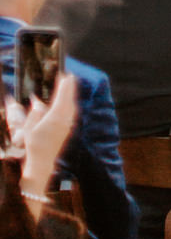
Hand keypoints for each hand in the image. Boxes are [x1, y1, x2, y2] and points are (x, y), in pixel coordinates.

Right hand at [19, 73, 77, 201]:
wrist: (42, 163)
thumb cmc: (33, 146)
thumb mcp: (29, 129)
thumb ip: (34, 114)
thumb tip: (37, 102)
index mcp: (54, 118)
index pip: (62, 97)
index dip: (64, 86)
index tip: (65, 75)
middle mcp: (63, 121)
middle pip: (69, 99)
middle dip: (70, 87)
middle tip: (69, 76)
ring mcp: (67, 126)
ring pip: (72, 105)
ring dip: (71, 95)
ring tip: (69, 85)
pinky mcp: (67, 130)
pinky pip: (72, 112)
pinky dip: (71, 103)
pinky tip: (69, 102)